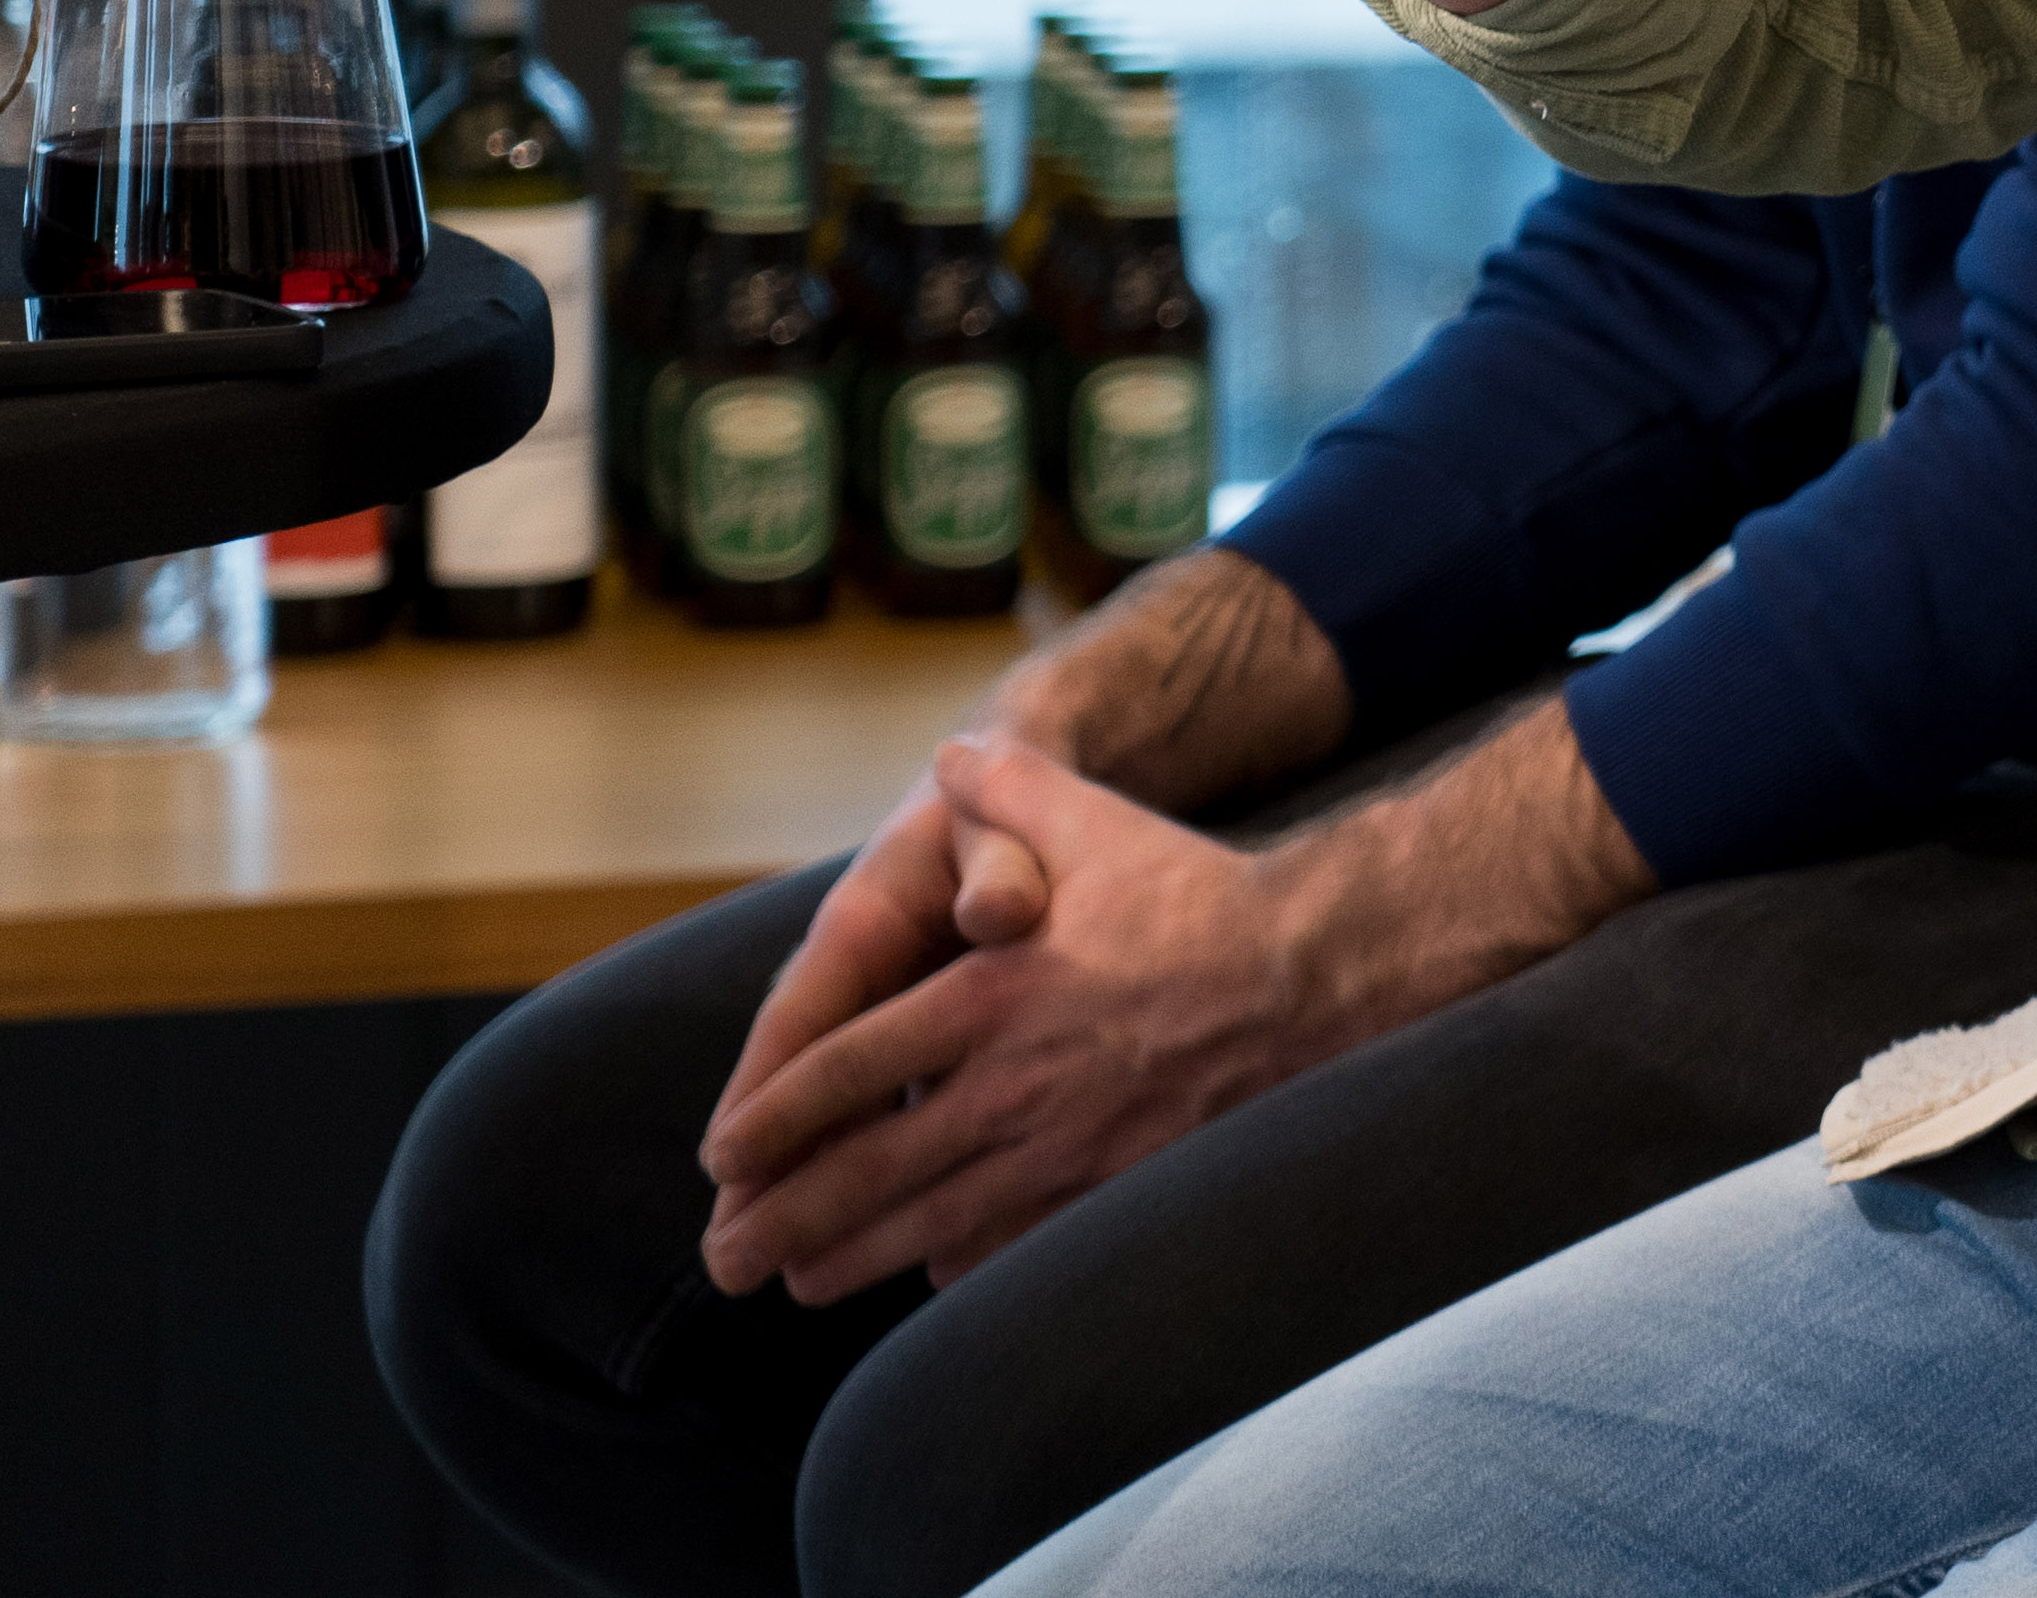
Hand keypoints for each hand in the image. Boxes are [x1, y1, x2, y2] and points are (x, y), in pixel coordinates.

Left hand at [695, 731, 1330, 1303]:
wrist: (1312, 974)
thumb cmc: (1196, 896)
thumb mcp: (1097, 820)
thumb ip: (1011, 781)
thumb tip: (946, 753)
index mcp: (990, 999)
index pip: (850, 1072)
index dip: (776, 1120)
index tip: (724, 1157)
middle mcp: (1013, 1084)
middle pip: (871, 1170)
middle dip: (787, 1220)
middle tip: (727, 1257)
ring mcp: (1065, 1145)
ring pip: (932, 1223)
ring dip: (853, 1258)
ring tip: (798, 1283)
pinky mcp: (1114, 1181)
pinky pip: (1019, 1241)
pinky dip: (962, 1266)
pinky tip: (930, 1276)